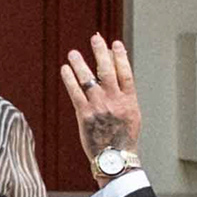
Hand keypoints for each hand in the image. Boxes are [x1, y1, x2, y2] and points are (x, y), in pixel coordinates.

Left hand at [60, 33, 142, 159]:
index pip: (126, 73)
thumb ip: (124, 95)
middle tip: (95, 38)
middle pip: (107, 71)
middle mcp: (115, 101)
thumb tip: (116, 74)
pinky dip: (69, 79)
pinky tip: (65, 69)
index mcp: (129, 101)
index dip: (120, 57)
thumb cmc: (123, 137)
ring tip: (73, 52)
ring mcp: (99, 107)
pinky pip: (75, 92)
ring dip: (80, 63)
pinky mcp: (85, 115)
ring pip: (89, 79)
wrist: (114, 159)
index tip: (115, 43)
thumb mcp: (131, 115)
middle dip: (101, 53)